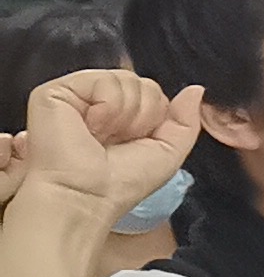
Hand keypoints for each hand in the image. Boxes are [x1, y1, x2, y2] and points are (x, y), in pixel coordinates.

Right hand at [8, 70, 200, 226]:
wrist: (87, 196)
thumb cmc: (120, 183)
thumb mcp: (169, 152)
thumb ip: (185, 120)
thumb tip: (195, 89)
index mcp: (121, 114)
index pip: (153, 92)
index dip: (155, 118)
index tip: (134, 142)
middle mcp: (98, 102)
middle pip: (143, 83)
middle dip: (143, 115)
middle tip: (117, 140)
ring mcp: (76, 94)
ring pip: (127, 80)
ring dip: (125, 115)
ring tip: (101, 136)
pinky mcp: (55, 91)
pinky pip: (105, 81)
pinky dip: (108, 108)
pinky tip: (90, 127)